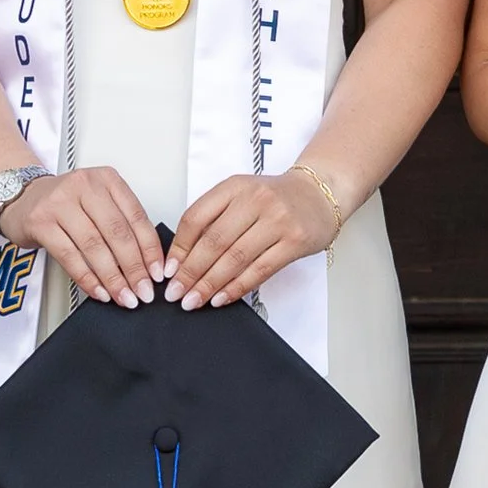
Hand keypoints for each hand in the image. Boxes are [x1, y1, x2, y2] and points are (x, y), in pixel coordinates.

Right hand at [0, 164, 163, 303]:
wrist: (21, 196)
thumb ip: (121, 223)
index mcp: (106, 179)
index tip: (158, 273)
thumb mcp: (98, 201)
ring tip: (123, 296)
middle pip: (117, 233)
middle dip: (134, 268)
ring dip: (112, 278)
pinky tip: (98, 291)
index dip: (150, 249)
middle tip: (143, 290)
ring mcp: (60, 203)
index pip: (136, 217)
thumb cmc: (64, 202)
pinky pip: (69, 256)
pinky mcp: (41, 222)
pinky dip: (87, 278)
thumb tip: (147, 263)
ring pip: (94, 247)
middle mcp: (84, 186)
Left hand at [166, 166, 340, 307]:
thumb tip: (182, 258)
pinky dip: (237, 287)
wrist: (319, 194)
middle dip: (190, 272)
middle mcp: (256, 200)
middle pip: (214, 241)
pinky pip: (260, 270)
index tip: (168, 270)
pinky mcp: (294, 241)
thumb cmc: (274, 199)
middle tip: (175, 293)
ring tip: (193, 301)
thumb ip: (214, 218)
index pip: (196, 217)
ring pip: (235, 258)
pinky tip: (221, 298)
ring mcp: (278, 220)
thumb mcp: (240, 195)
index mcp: (235, 186)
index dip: (179, 247)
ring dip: (210, 284)